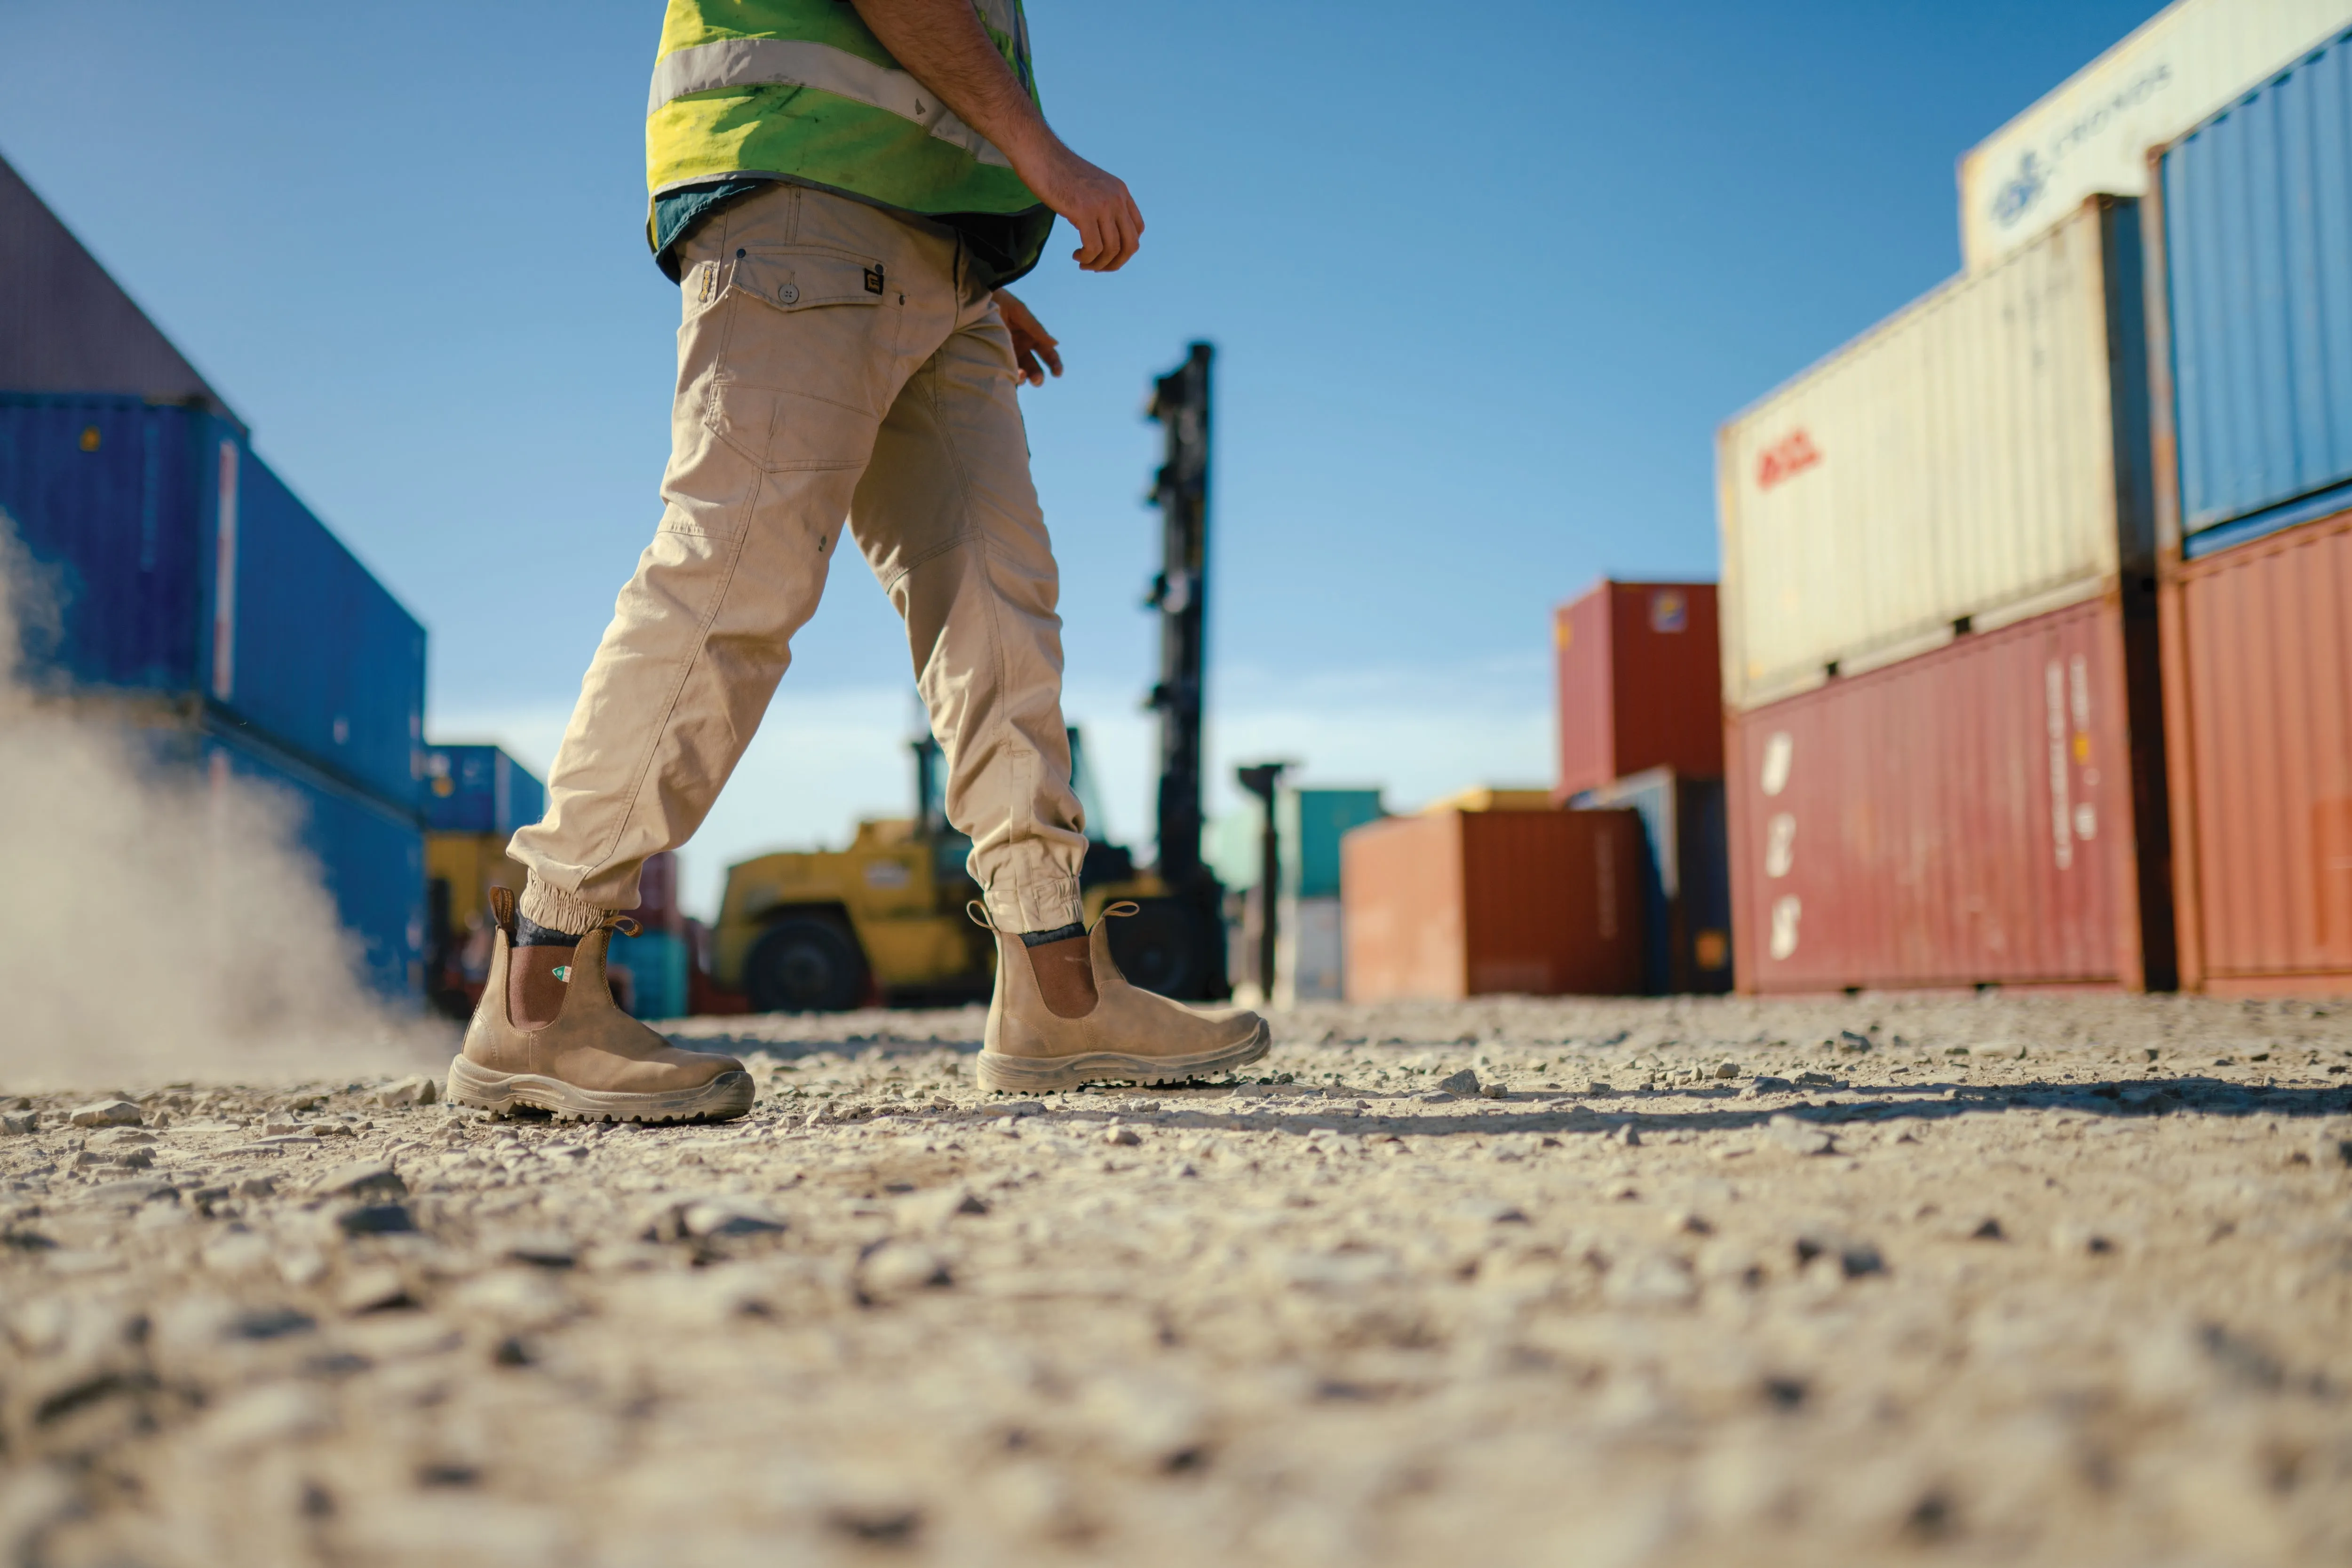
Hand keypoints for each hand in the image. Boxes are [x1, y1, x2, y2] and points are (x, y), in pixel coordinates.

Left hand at [994, 289, 1061, 385]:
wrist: (973, 301)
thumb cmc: (998, 301)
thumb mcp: (1018, 312)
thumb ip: (1036, 328)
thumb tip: (1055, 343)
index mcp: (1031, 337)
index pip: (1047, 353)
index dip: (1054, 364)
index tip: (1057, 373)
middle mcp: (1021, 348)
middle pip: (1034, 367)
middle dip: (1038, 376)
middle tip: (1036, 380)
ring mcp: (1007, 355)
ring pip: (1020, 373)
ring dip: (1023, 378)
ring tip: (1020, 376)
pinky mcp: (992, 359)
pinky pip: (1003, 372)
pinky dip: (1007, 378)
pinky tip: (1007, 376)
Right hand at [1018, 142, 1143, 271]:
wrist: (1039, 153)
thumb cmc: (1057, 171)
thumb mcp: (1088, 187)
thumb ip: (1099, 206)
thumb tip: (1099, 231)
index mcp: (1120, 191)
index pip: (1137, 229)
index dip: (1125, 248)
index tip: (1106, 253)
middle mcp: (1116, 198)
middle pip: (1131, 244)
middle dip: (1116, 263)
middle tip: (1097, 268)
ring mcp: (1102, 205)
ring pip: (1113, 250)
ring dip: (1098, 264)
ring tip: (1082, 263)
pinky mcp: (1084, 212)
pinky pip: (1094, 248)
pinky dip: (1087, 258)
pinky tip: (1076, 256)